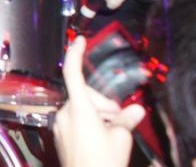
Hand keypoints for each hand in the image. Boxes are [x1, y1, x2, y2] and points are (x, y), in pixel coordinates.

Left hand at [53, 36, 146, 166]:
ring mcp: (60, 124)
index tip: (80, 40)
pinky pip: (75, 120)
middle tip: (120, 118)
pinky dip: (89, 123)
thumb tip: (135, 110)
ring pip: (81, 108)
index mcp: (79, 108)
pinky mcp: (60, 135)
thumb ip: (125, 119)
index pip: (73, 73)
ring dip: (97, 114)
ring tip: (112, 133)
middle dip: (104, 103)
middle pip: (85, 95)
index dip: (76, 54)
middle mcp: (65, 113)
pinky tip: (101, 138)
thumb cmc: (102, 162)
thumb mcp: (120, 139)